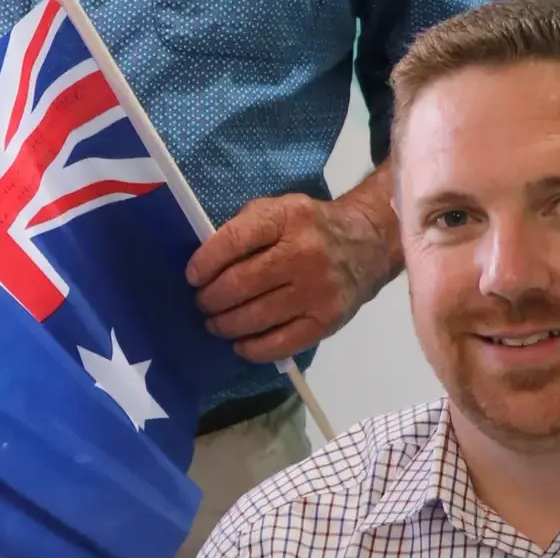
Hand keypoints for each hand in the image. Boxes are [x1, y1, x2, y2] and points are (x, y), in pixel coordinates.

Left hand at [185, 192, 399, 362]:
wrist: (367, 245)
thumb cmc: (309, 226)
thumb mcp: (278, 209)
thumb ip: (245, 228)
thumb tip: (205, 262)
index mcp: (286, 218)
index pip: (234, 241)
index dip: (205, 262)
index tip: (192, 276)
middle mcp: (303, 253)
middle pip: (240, 283)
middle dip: (211, 298)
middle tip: (202, 302)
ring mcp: (317, 290)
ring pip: (256, 316)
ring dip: (225, 324)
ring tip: (215, 322)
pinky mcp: (327, 320)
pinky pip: (281, 343)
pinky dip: (253, 348)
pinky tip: (240, 343)